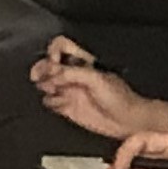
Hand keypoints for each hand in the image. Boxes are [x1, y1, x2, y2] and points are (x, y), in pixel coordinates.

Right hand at [30, 39, 167, 142]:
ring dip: (44, 86)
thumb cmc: (120, 98)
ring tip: (52, 91)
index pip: (61, 47)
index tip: (53, 62)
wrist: (128, 121)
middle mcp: (73, 74)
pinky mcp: (67, 107)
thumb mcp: (96, 79)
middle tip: (39, 77)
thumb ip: (72, 73)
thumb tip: (52, 73)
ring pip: (46, 83)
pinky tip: (60, 104)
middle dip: (42, 69)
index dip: (53, 52)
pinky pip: (50, 102)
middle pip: (48, 64)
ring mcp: (69, 91)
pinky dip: (51, 102)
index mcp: (82, 62)